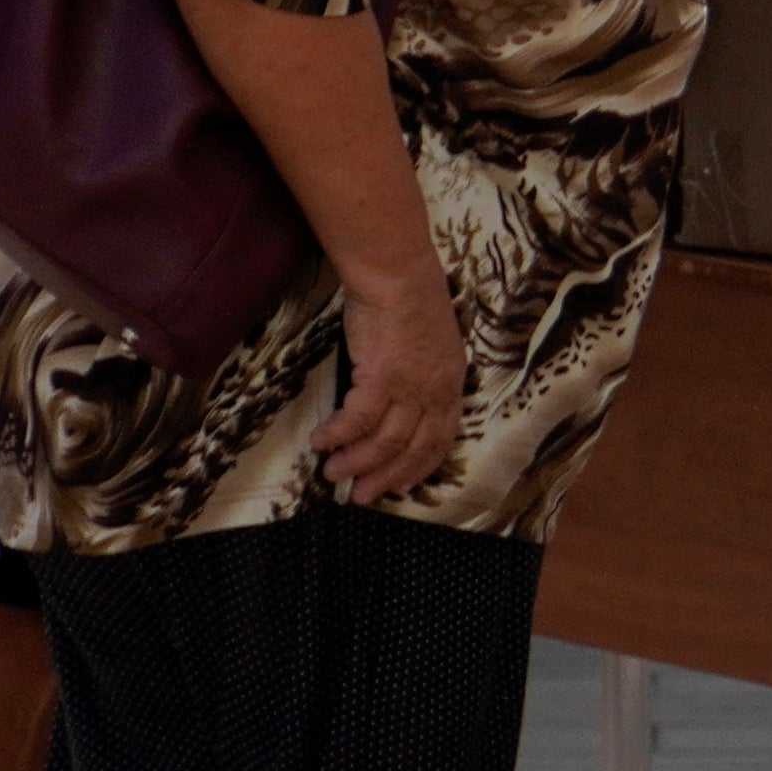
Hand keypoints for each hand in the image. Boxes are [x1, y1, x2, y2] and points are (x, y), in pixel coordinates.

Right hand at [316, 266, 466, 502]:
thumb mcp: (429, 345)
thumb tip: (395, 400)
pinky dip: (338, 435)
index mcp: (451, 383)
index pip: (442, 436)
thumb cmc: (407, 301)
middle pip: (414, 447)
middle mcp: (437, 391)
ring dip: (357, 461)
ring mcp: (412, 387)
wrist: (397, 275)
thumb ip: (421, 374)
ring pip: (386, 440)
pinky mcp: (383, 378)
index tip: (404, 486)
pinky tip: (320, 442)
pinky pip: (357, 419)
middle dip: (387, 476)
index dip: (422, 465)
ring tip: (333, 474)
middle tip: (362, 496)